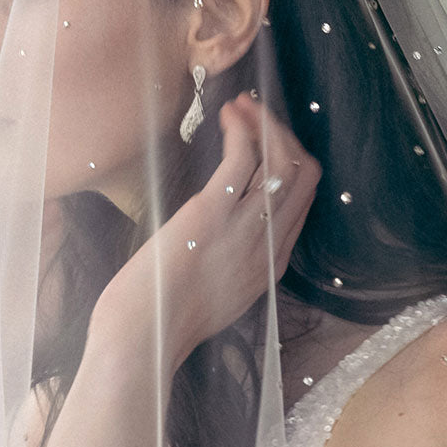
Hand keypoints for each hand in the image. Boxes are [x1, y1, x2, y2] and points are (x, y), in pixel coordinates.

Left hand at [93, 95, 320, 370]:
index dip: (289, 167)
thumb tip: (222, 236)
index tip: (267, 145)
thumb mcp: (216, 296)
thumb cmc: (162, 321)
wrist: (141, 340)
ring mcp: (244, 230)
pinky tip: (229, 116)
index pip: (302, 205)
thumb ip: (231, 265)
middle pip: (304, 178)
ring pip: (284, 162)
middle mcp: (267, 247)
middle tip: (259, 117)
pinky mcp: (212, 214)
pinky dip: (242, 128)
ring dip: (267, 124)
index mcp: (270, 267)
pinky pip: (245, 158)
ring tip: (244, 106)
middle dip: (286, 137)